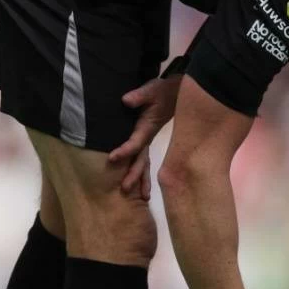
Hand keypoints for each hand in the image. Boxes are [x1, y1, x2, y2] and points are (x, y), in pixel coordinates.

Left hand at [109, 75, 183, 197]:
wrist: (176, 92)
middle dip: (134, 175)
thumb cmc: (163, 90)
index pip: (136, 143)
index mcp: (147, 128)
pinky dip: (144, 173)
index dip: (125, 151)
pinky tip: (143, 186)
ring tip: (142, 198)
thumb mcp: (152, 90)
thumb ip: (139, 96)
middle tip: (124, 188)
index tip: (112, 158)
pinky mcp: (147, 138)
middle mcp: (148, 137)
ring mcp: (149, 140)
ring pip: (145, 163)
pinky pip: (144, 159)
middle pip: (141, 160)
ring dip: (143, 179)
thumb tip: (126, 101)